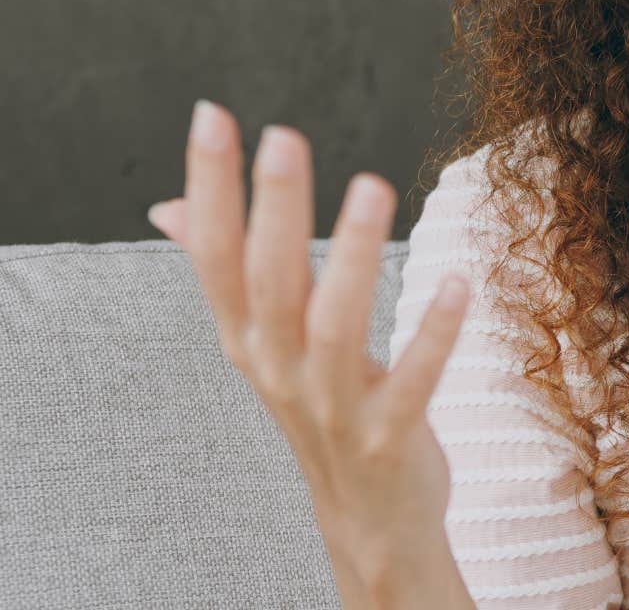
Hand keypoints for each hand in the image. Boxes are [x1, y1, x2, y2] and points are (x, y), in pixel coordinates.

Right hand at [145, 101, 470, 578]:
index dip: (210, 188)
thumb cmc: (321, 407)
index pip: (215, 254)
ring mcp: (332, 405)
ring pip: (333, 327)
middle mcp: (278, 368)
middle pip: (269, 280)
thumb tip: (166, 206)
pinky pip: (413, 381)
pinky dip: (433, 333)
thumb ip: (225, 273)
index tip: (212, 115)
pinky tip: (461, 282)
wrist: (368, 516)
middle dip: (275, 208)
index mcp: (247, 338)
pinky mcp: (389, 435)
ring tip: (374, 186)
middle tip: (283, 135)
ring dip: (356, 257)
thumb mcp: (264, 343)